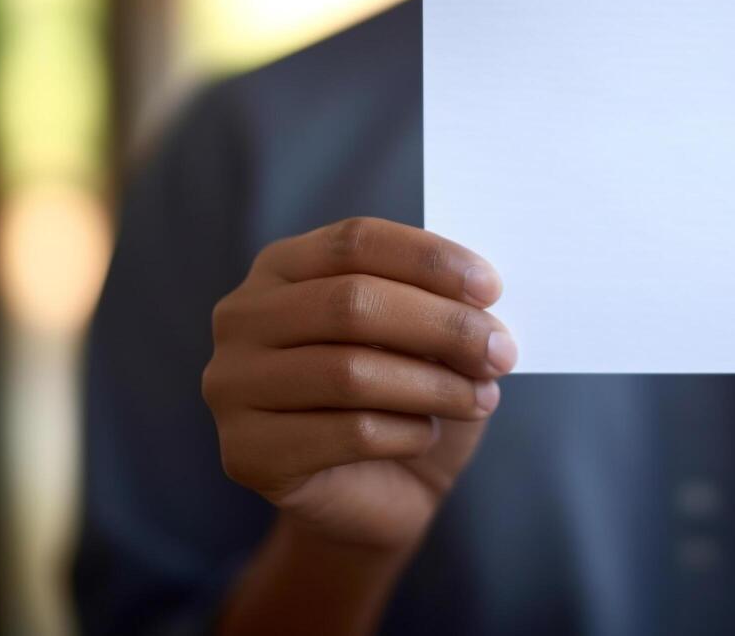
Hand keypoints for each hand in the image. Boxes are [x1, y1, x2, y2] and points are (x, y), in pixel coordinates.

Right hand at [202, 217, 516, 550]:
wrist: (377, 493)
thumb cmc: (404, 398)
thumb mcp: (426, 337)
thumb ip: (439, 302)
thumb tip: (480, 295)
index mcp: (282, 267)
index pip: (355, 241)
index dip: (428, 259)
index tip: (491, 288)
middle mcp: (242, 318)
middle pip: (351, 303)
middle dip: (442, 326)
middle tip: (502, 351)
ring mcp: (232, 386)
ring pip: (350, 372)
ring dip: (435, 385)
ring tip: (482, 398)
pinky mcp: (246, 453)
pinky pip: (347, 434)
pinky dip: (406, 433)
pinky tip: (426, 434)